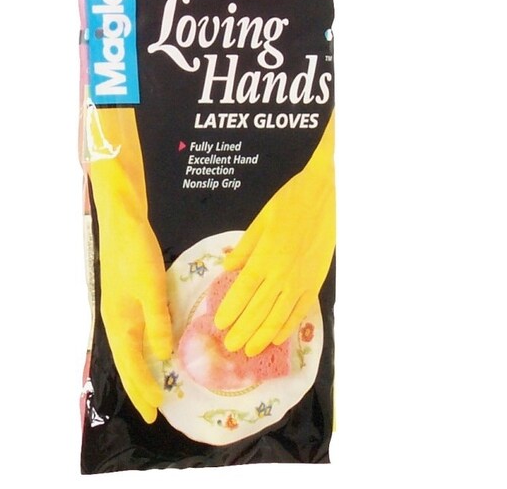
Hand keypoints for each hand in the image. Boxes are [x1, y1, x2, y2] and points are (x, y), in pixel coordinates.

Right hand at [88, 112, 172, 423]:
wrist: (122, 221)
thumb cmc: (135, 254)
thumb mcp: (149, 289)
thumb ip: (157, 323)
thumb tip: (165, 356)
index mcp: (119, 323)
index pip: (132, 366)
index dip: (143, 389)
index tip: (155, 412)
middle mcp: (116, 320)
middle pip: (129, 361)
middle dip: (141, 385)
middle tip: (155, 408)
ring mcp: (119, 308)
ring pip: (131, 348)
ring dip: (143, 368)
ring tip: (156, 385)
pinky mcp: (126, 296)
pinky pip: (136, 332)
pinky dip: (145, 347)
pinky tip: (156, 346)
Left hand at [214, 113, 334, 356]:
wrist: (325, 195)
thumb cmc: (289, 202)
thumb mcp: (260, 219)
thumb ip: (245, 247)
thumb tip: (228, 268)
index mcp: (266, 256)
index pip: (244, 291)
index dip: (231, 310)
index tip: (220, 326)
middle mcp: (283, 273)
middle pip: (259, 309)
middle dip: (243, 330)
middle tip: (230, 348)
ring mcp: (302, 280)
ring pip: (279, 316)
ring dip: (263, 335)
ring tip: (249, 350)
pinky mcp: (317, 282)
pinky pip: (301, 310)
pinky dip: (288, 326)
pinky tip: (277, 338)